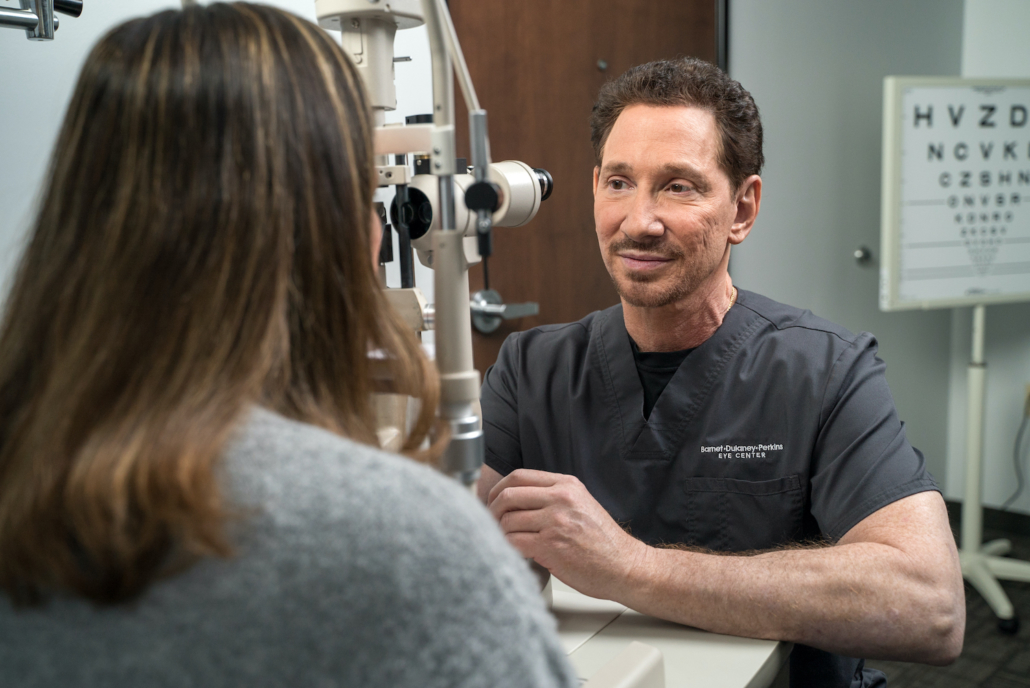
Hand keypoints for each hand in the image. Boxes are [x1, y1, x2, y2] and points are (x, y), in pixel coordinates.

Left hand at [487, 469, 648, 599]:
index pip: (519, 476)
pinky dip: (507, 548)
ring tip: (506, 542)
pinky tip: (514, 553)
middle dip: (492, 510)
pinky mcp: (550, 546)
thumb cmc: (603, 541)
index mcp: (566, 485)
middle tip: (491, 523)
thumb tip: (515, 501)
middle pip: (508, 495)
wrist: (624, 566)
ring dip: (500, 533)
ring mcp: (555, 522)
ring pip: (507, 521)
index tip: (492, 501)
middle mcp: (560, 499)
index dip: (499, 489)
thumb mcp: (581, 504)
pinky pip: (513, 542)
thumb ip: (552, 497)